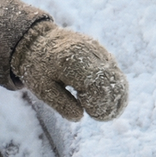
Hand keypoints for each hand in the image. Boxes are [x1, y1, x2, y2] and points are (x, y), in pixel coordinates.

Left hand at [12, 21, 128, 121]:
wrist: (38, 40)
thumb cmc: (38, 67)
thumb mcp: (42, 88)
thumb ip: (61, 103)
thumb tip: (79, 116)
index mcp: (73, 63)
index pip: (99, 88)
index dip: (101, 105)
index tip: (93, 115)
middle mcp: (90, 54)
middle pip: (114, 82)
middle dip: (112, 103)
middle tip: (103, 116)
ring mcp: (98, 50)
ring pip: (117, 76)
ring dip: (116, 96)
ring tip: (106, 110)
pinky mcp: (102, 51)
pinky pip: (115, 70)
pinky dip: (113, 86)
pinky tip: (105, 98)